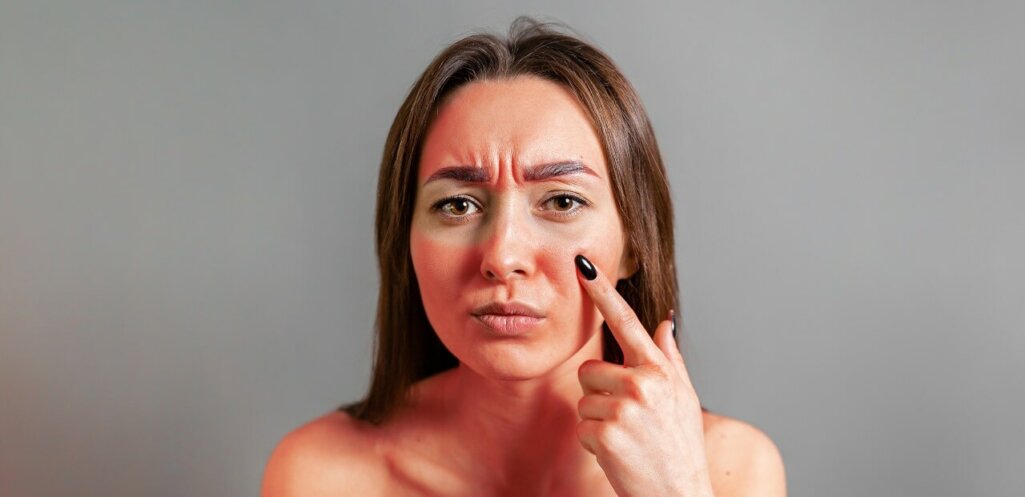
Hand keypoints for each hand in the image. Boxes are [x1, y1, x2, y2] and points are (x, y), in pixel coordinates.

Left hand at [574, 255, 713, 496]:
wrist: (679, 495)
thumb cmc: (680, 449)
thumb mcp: (683, 398)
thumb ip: (669, 358)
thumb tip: (664, 324)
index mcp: (660, 370)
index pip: (626, 321)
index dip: (602, 292)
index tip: (583, 265)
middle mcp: (644, 382)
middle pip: (590, 371)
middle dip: (600, 395)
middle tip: (628, 421)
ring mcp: (625, 407)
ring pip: (583, 400)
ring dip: (597, 421)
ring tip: (627, 439)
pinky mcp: (607, 432)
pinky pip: (582, 427)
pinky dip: (595, 444)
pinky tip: (620, 454)